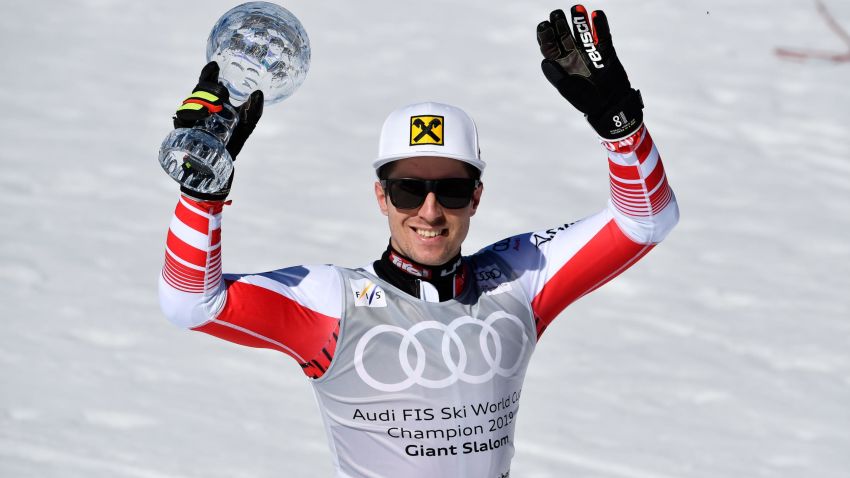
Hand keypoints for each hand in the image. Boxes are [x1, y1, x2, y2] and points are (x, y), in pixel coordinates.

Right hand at [173, 62, 263, 199]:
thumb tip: (259, 93)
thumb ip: (253, 111)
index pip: (206, 83)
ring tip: (213, 106)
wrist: (221, 168)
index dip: (208, 73)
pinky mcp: (181, 132)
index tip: (214, 66)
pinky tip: (201, 114)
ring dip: (200, 101)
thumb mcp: (246, 126)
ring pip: (189, 102)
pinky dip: (189, 114)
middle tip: (222, 91)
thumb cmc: (231, 143)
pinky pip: (181, 119)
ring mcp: (189, 119)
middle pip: (197, 90)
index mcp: (211, 102)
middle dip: (207, 87)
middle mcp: (198, 108)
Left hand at [536, 5, 642, 138]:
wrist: (610, 105)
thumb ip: (556, 77)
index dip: (545, 35)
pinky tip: (596, 15)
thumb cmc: (587, 101)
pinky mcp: (606, 50)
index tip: (544, 26)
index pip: (549, 45)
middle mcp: (573, 54)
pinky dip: (601, 25)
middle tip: (556, 14)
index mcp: (561, 64)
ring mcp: (590, 50)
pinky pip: (603, 34)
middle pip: (563, 34)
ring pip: (582, 31)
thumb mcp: (569, 90)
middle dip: (559, 23)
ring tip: (576, 8)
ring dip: (579, 20)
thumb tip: (545, 62)